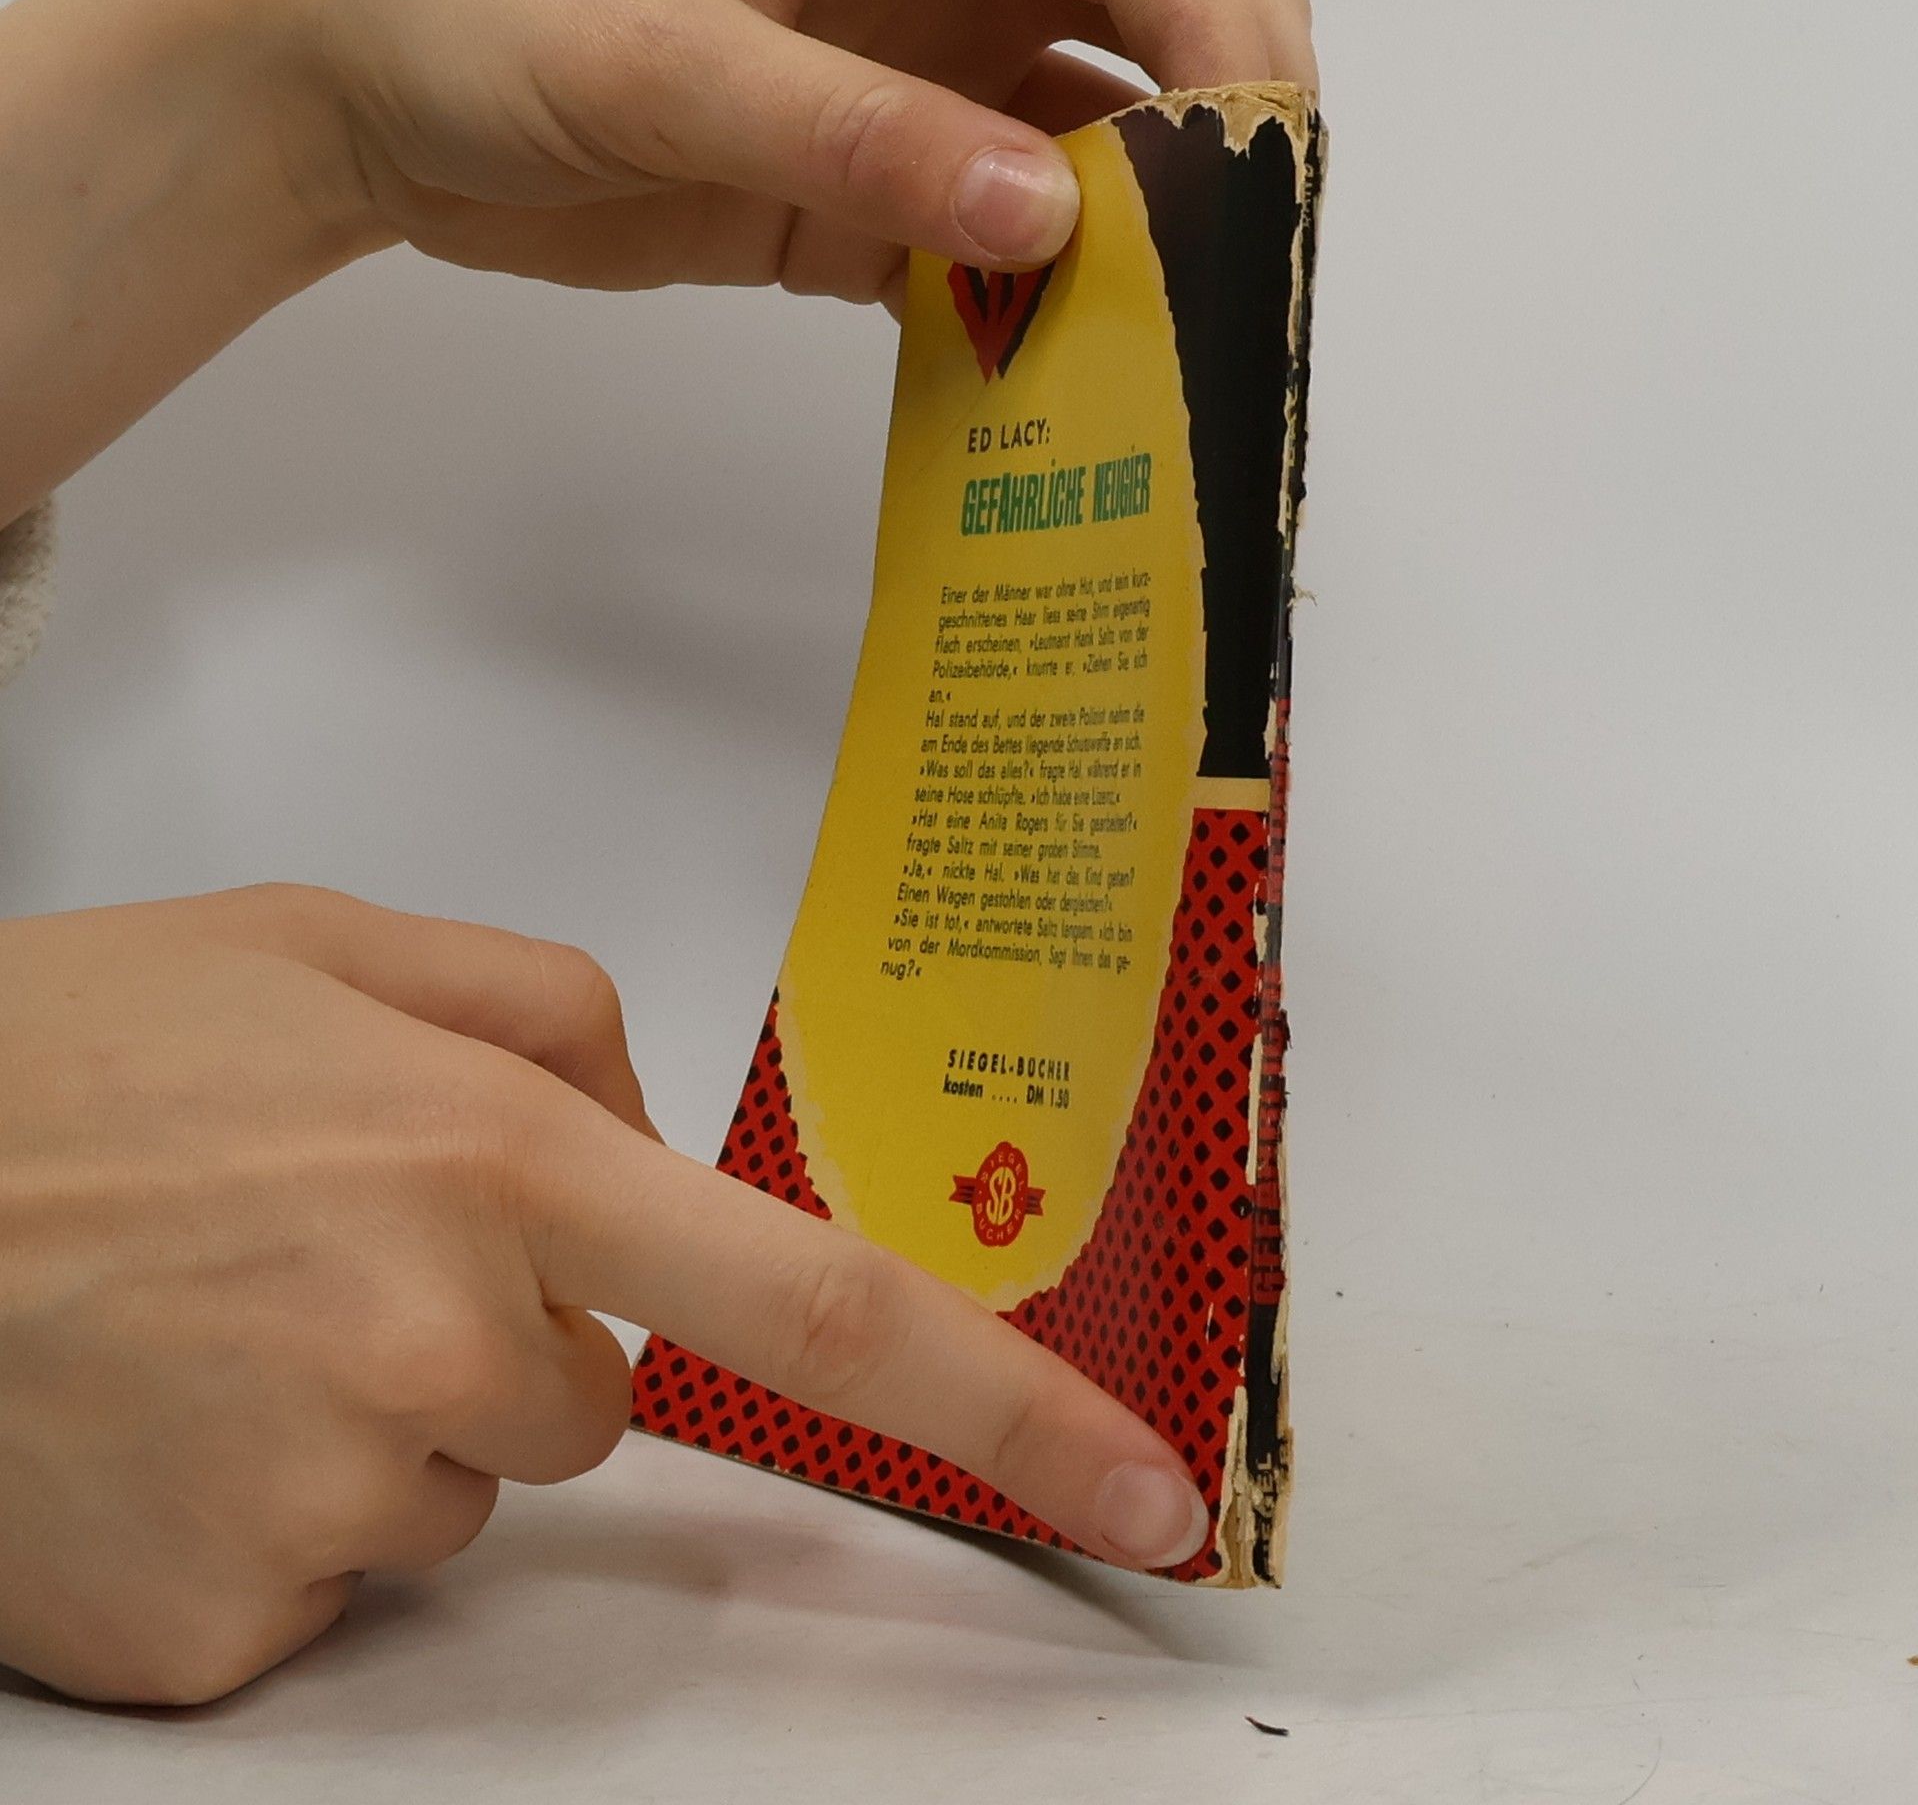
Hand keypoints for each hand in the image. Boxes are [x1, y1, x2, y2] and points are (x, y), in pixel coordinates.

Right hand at [0, 886, 1211, 1704]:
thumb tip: (646, 1122)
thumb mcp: (335, 948)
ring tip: (209, 1316)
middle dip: (504, 1334)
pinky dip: (269, 1512)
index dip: (1010, 1409)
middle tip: (312, 1246)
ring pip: (460, 1488)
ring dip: (377, 1418)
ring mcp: (331, 1503)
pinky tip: (152, 1414)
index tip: (1147, 1495)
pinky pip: (329, 1579)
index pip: (820, 1304)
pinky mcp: (221, 1634)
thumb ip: (545, 1008)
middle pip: (596, 1402)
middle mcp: (446, 1341)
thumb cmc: (80, 1053)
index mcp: (504, 1159)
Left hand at [262, 0, 1314, 301]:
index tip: (1254, 141)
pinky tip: (1054, 374)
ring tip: (1172, 339)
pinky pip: (982, 250)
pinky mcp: (859, 192)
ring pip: (1077, 144)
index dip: (1206, 14)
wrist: (352, 89)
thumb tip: (1041, 214)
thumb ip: (854, 128)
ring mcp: (899, 81)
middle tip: (1243, 247)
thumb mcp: (655, 52)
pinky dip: (1026, 309)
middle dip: (1210, 117)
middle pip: (1135, 15)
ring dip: (1132, 236)